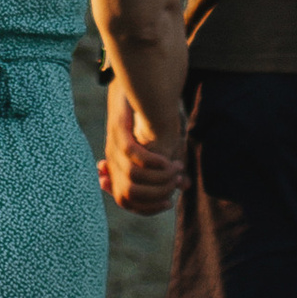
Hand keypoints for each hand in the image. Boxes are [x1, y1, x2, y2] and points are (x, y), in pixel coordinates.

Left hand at [100, 82, 183, 213]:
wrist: (131, 89)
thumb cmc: (147, 120)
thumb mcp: (158, 148)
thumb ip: (167, 168)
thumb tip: (184, 187)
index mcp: (117, 168)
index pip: (124, 201)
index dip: (145, 208)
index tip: (167, 203)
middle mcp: (112, 160)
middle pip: (128, 194)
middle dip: (155, 193)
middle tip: (174, 183)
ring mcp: (114, 147)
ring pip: (133, 176)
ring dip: (157, 178)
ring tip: (174, 168)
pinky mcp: (119, 132)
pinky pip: (134, 155)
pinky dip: (152, 161)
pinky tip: (167, 159)